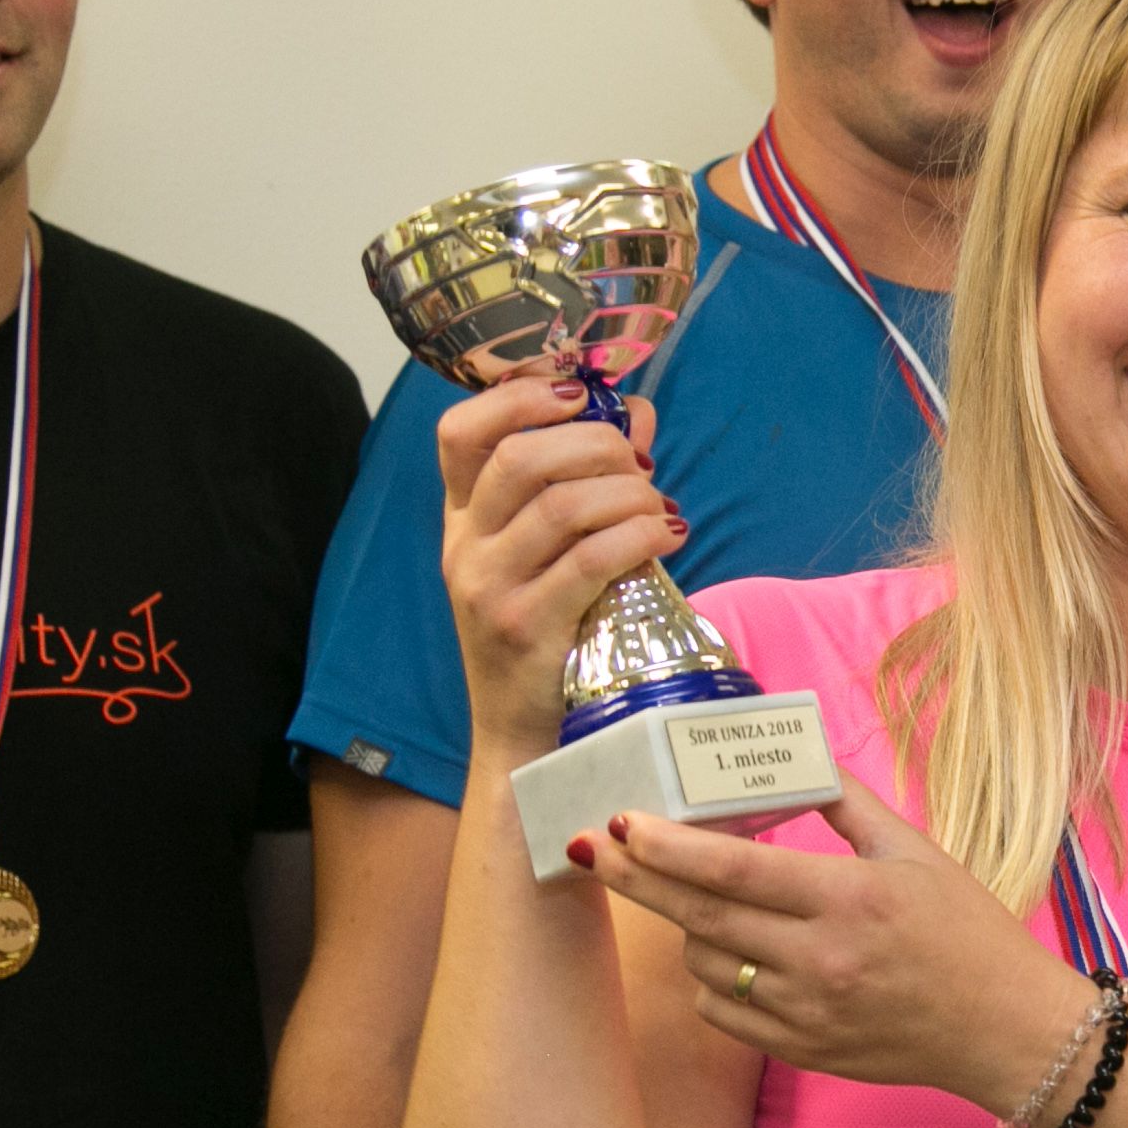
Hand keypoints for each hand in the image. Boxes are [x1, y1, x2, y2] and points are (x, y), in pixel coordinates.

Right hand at [437, 373, 681, 765]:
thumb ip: (585, 480)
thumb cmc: (549, 630)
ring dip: (626, 494)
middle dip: (595, 445)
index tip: (577, 395)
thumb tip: (636, 414)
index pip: (459, 431)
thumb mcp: (548, 553)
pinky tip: (668, 536)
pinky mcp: (527, 627)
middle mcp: (466, 546)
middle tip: (638, 466)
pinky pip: (590, 560)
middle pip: (520, 457)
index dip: (518, 397)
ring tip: (659, 508)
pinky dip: (639, 536)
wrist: (523, 732)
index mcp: (463, 517)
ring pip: (560, 505)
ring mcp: (490, 588)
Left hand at [575, 779, 1079, 1110]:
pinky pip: (723, 1014)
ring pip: (705, 967)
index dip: (668, 847)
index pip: (735, 872)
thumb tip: (795, 758)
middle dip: (636, 880)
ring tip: (694, 900)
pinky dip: (713, 979)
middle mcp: (821, 960)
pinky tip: (729, 954)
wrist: (1003, 1029)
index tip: (622, 822)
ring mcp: (807, 1013)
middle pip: (699, 919)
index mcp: (849, 900)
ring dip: (683, 928)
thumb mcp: (916, 852)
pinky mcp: (802, 1051)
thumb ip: (848, 803)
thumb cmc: (966, 932)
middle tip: (592, 850)